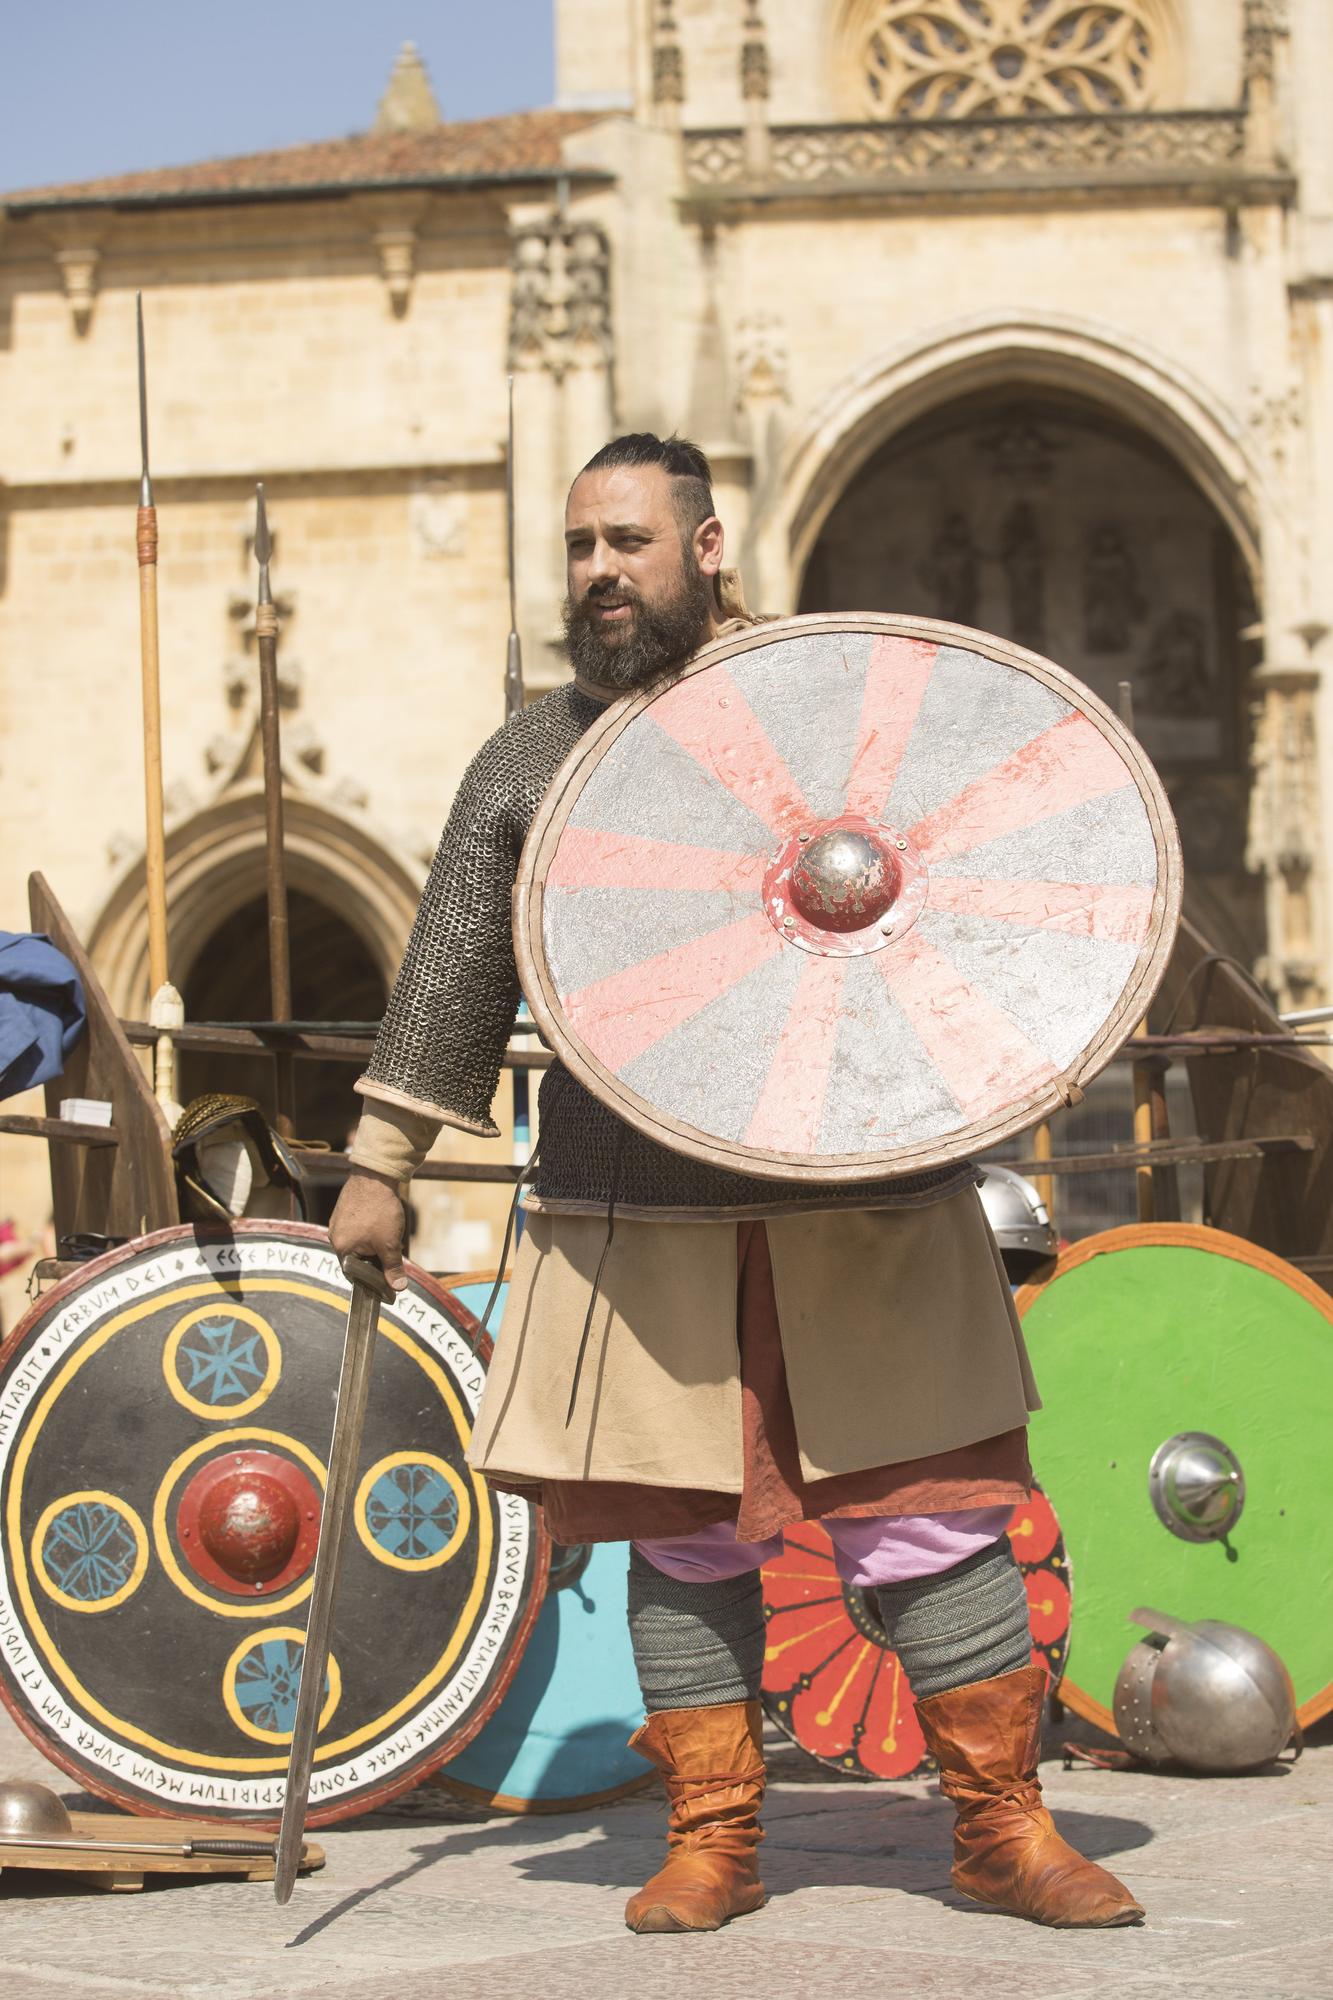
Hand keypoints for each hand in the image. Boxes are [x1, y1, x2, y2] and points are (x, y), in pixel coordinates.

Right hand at [328, 1170, 407, 1291]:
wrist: (375, 1176)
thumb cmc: (380, 1211)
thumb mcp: (390, 1244)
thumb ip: (392, 1267)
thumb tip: (397, 1288)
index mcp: (342, 1248)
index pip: (355, 1274)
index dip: (373, 1276)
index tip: (388, 1276)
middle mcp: (335, 1236)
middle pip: (358, 1258)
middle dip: (377, 1256)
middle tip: (393, 1249)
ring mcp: (338, 1222)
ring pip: (360, 1242)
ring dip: (376, 1242)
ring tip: (389, 1231)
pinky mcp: (344, 1210)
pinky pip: (358, 1228)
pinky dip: (372, 1229)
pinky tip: (383, 1220)